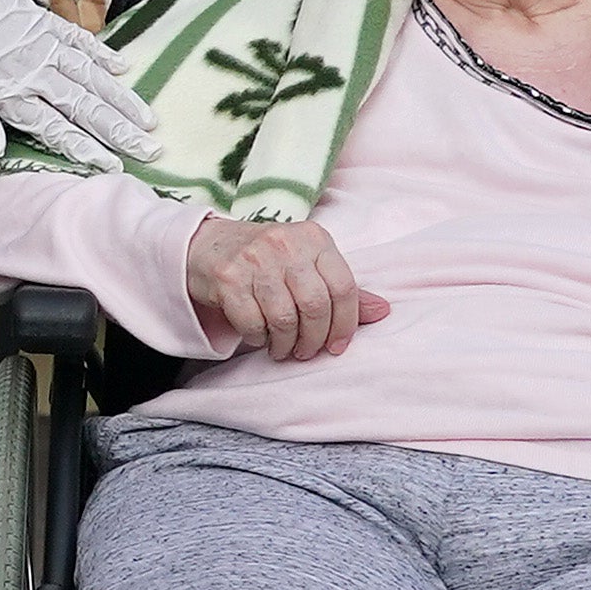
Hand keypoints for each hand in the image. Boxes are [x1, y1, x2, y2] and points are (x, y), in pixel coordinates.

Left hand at [0, 0, 159, 166]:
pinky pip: (79, 39)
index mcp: (8, 93)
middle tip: (151, 148)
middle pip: (84, 107)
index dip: (86, 149)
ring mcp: (41, 44)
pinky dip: (102, 52)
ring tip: (147, 118)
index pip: (56, 129)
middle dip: (119, 131)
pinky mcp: (40, 19)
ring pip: (90, 76)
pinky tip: (122, 66)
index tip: (114, 165)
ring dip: (120, 98)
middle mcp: (33, 71)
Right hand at [183, 214, 380, 363]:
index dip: (345, 324)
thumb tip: (382, 312)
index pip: (344, 287)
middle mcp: (286, 243)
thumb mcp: (308, 265)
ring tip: (283, 348)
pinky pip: (252, 322)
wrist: (207, 246)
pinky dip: (258, 338)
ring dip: (285, 343)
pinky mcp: (228, 276)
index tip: (338, 346)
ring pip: (284, 317)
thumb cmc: (268, 260)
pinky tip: (258, 336)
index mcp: (314, 238)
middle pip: (316, 305)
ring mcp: (254, 258)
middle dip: (314, 338)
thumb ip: (341, 290)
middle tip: (307, 351)